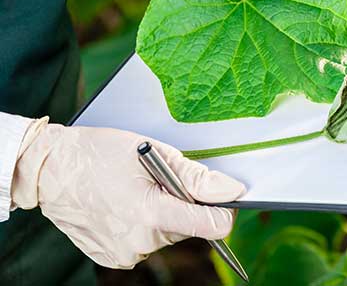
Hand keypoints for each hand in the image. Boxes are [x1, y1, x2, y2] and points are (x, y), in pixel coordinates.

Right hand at [11, 119, 244, 268]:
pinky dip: (142, 224)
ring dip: (161, 213)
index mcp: (151, 213)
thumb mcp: (152, 152)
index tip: (225, 197)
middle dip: (182, 202)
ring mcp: (124, 254)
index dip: (223, 210)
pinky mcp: (112, 258)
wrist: (51, 170)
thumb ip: (195, 176)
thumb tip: (232, 190)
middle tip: (156, 177)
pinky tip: (123, 204)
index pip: (210, 226)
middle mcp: (139, 242)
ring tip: (133, 189)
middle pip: (187, 227)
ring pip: (165, 234)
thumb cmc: (99, 153)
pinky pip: (144, 241)